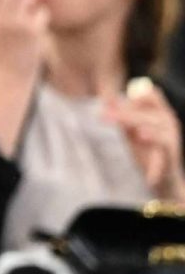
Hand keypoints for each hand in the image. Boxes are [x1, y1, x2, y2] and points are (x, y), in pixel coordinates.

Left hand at [105, 79, 184, 201]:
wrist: (160, 179)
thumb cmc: (144, 151)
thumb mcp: (130, 130)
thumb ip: (121, 114)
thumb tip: (106, 99)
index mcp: (159, 112)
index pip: (151, 94)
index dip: (132, 96)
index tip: (111, 103)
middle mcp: (168, 120)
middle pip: (143, 109)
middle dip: (121, 112)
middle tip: (102, 115)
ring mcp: (172, 134)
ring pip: (150, 122)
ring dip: (132, 122)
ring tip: (119, 124)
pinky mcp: (171, 150)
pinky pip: (162, 141)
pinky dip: (152, 137)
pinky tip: (141, 135)